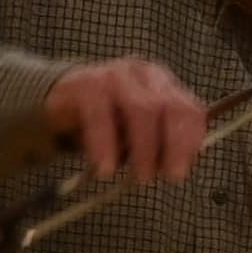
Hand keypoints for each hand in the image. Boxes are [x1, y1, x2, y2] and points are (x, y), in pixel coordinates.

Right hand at [45, 58, 206, 183]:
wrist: (60, 101)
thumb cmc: (110, 121)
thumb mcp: (139, 133)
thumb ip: (161, 143)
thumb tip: (177, 168)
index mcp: (166, 85)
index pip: (191, 110)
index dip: (190, 142)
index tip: (180, 171)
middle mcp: (145, 75)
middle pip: (169, 107)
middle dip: (171, 145)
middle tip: (163, 177)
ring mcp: (116, 75)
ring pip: (141, 109)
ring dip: (144, 147)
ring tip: (140, 177)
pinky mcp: (86, 83)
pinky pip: (100, 116)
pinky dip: (105, 146)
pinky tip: (105, 169)